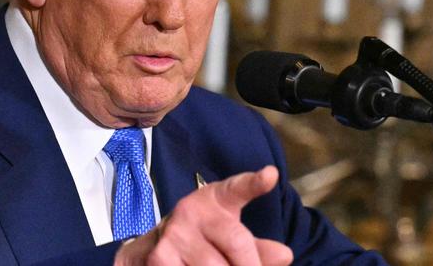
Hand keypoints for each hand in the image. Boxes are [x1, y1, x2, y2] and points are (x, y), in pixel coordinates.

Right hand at [114, 166, 292, 265]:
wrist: (148, 250)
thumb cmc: (200, 241)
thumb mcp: (227, 236)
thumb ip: (256, 247)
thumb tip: (284, 255)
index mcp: (214, 200)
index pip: (236, 189)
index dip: (254, 183)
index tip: (270, 176)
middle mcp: (192, 210)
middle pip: (239, 245)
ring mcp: (174, 234)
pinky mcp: (160, 257)